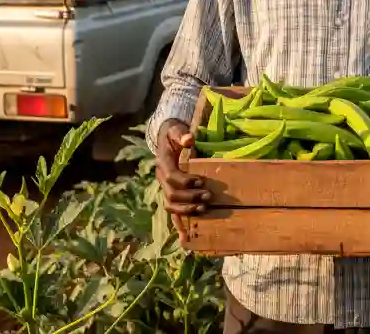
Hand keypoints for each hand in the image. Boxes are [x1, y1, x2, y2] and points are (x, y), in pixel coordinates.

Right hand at [154, 119, 208, 244]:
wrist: (165, 139)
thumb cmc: (173, 134)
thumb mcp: (175, 129)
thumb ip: (181, 134)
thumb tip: (189, 139)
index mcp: (162, 163)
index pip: (171, 177)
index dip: (185, 181)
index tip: (201, 181)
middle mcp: (161, 178)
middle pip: (171, 195)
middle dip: (190, 198)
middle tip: (208, 196)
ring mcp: (165, 189)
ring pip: (171, 207)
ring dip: (187, 211)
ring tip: (204, 210)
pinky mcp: (172, 196)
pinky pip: (173, 213)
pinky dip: (179, 225)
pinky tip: (185, 239)